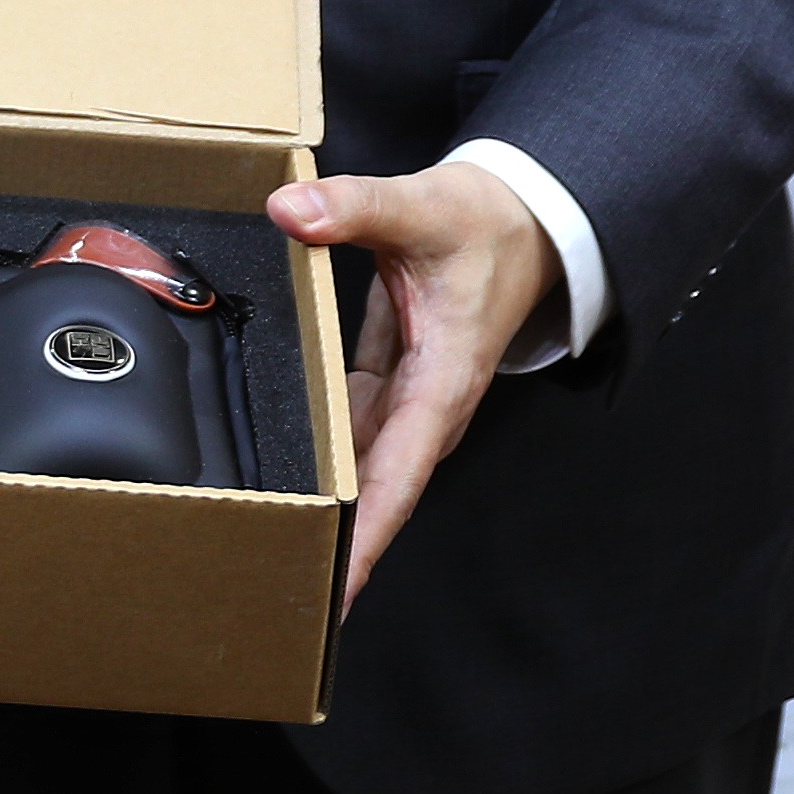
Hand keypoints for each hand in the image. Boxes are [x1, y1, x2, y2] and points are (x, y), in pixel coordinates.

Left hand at [267, 160, 555, 607]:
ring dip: (327, 500)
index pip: (399, 477)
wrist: (522, 221)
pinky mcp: (393, 382)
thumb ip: (354, 208)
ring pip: (362, 464)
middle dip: (339, 540)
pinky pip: (351, 427)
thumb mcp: (423, 207)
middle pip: (378, 489)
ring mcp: (411, 399)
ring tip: (271, 545)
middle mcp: (428, 407)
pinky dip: (321, 449)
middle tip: (281, 585)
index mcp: (444, 383)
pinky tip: (281, 470)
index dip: (367, 534)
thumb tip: (290, 211)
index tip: (336, 585)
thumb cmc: (486, 224)